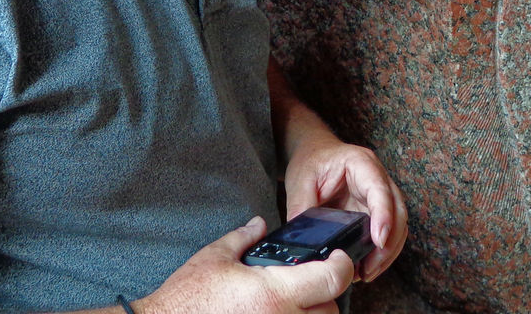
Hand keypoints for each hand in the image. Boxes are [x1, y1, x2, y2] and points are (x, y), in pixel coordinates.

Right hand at [131, 216, 352, 313]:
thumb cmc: (188, 297)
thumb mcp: (215, 257)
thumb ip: (243, 238)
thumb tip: (258, 225)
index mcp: (275, 292)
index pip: (332, 279)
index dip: (342, 266)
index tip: (340, 259)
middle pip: (330, 311)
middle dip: (325, 296)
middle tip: (309, 284)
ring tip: (290, 304)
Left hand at [283, 134, 407, 282]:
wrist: (314, 153)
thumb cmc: (311, 161)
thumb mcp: (300, 180)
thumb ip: (301, 207)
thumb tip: (302, 240)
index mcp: (361, 163)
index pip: (379, 189)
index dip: (383, 215)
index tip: (379, 240)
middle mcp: (378, 177)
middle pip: (398, 210)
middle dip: (389, 243)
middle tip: (370, 267)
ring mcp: (380, 194)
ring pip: (398, 224)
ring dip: (387, 251)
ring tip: (367, 272)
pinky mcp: (376, 209)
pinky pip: (388, 231)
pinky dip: (382, 251)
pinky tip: (367, 266)